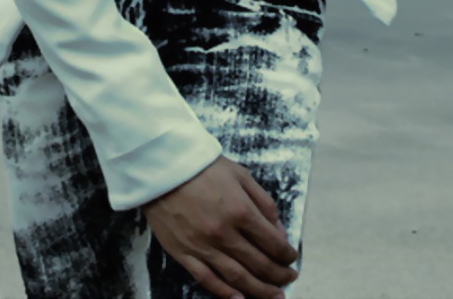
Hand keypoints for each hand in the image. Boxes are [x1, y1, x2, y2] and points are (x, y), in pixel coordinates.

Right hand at [141, 155, 299, 298]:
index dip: (287, 254)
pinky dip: (226, 294)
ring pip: (238, 278)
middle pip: (259, 264)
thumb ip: (263, 202)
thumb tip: (279, 230)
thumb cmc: (202, 167)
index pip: (273, 243)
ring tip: (275, 296)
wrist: (160, 167)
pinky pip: (208, 280)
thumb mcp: (240, 174)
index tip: (291, 257)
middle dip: (279, 275)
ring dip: (260, 290)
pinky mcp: (184, 254)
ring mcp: (204, 247)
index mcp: (241, 211)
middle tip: (288, 278)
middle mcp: (225, 234)